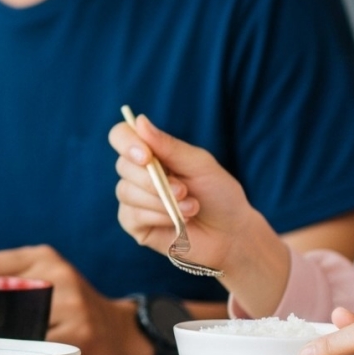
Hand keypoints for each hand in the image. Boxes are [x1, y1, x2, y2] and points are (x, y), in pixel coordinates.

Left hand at [0, 245, 151, 354]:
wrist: (118, 330)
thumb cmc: (69, 301)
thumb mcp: (36, 273)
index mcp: (45, 258)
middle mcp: (60, 277)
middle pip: (0, 294)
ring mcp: (72, 307)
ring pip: (16, 325)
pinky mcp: (80, 336)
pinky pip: (37, 347)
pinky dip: (18, 353)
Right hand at [111, 113, 289, 308]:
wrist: (231, 234)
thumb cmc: (218, 194)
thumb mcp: (199, 164)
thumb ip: (168, 146)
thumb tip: (139, 121)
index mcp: (152, 153)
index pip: (121, 136)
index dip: (127, 143)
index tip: (146, 156)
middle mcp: (138, 173)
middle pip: (123, 165)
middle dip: (154, 180)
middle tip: (185, 190)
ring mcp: (133, 199)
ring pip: (126, 191)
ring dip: (161, 201)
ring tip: (191, 208)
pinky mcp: (134, 224)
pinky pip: (132, 215)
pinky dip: (157, 217)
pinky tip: (179, 221)